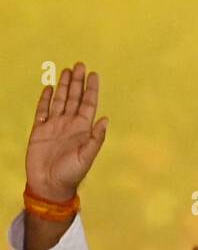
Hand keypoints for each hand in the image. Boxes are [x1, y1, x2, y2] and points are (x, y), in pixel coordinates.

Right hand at [25, 63, 107, 202]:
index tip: (93, 74)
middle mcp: (69, 124)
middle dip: (77, 82)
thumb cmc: (71, 174)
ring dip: (63, 86)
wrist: (49, 185)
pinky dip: (45, 100)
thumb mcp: (87, 156)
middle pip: (74, 98)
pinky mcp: (39, 131)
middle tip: (79, 65)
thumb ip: (96, 138)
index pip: (89, 104)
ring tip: (66, 70)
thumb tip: (105, 119)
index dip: (91, 89)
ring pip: (59, 101)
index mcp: (83, 129)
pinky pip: (42, 111)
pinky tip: (49, 88)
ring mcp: (54, 126)